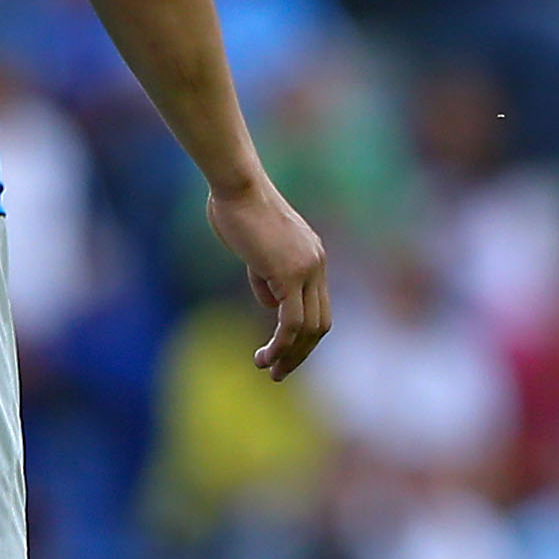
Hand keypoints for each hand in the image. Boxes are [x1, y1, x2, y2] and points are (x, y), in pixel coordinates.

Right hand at [205, 178, 328, 379]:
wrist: (238, 185)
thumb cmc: (237, 210)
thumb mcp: (256, 250)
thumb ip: (267, 277)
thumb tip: (271, 305)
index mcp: (312, 257)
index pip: (317, 307)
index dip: (302, 335)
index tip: (282, 352)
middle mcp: (317, 264)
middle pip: (320, 323)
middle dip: (301, 353)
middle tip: (279, 373)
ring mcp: (307, 268)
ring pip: (309, 328)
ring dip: (290, 355)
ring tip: (269, 370)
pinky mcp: (289, 274)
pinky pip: (291, 322)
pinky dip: (281, 345)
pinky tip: (264, 356)